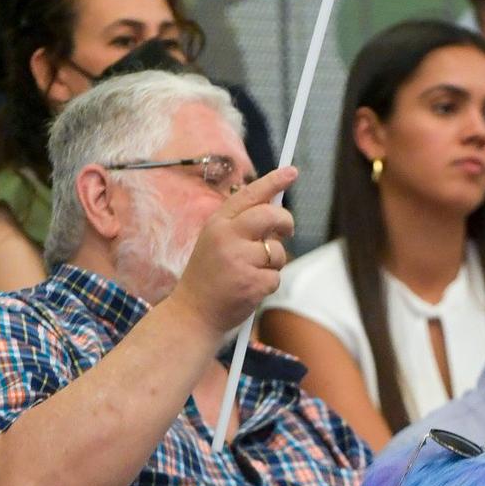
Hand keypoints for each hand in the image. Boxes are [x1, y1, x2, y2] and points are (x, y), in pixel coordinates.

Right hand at [171, 166, 296, 335]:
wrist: (192, 314)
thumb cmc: (208, 278)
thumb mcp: (216, 244)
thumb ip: (241, 227)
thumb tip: (276, 213)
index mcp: (217, 224)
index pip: (250, 195)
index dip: (274, 181)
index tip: (292, 171)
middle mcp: (227, 237)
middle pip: (271, 216)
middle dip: (286, 222)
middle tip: (287, 231)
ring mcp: (239, 260)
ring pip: (277, 251)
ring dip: (274, 263)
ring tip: (252, 273)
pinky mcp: (251, 282)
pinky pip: (275, 277)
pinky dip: (268, 284)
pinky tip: (250, 290)